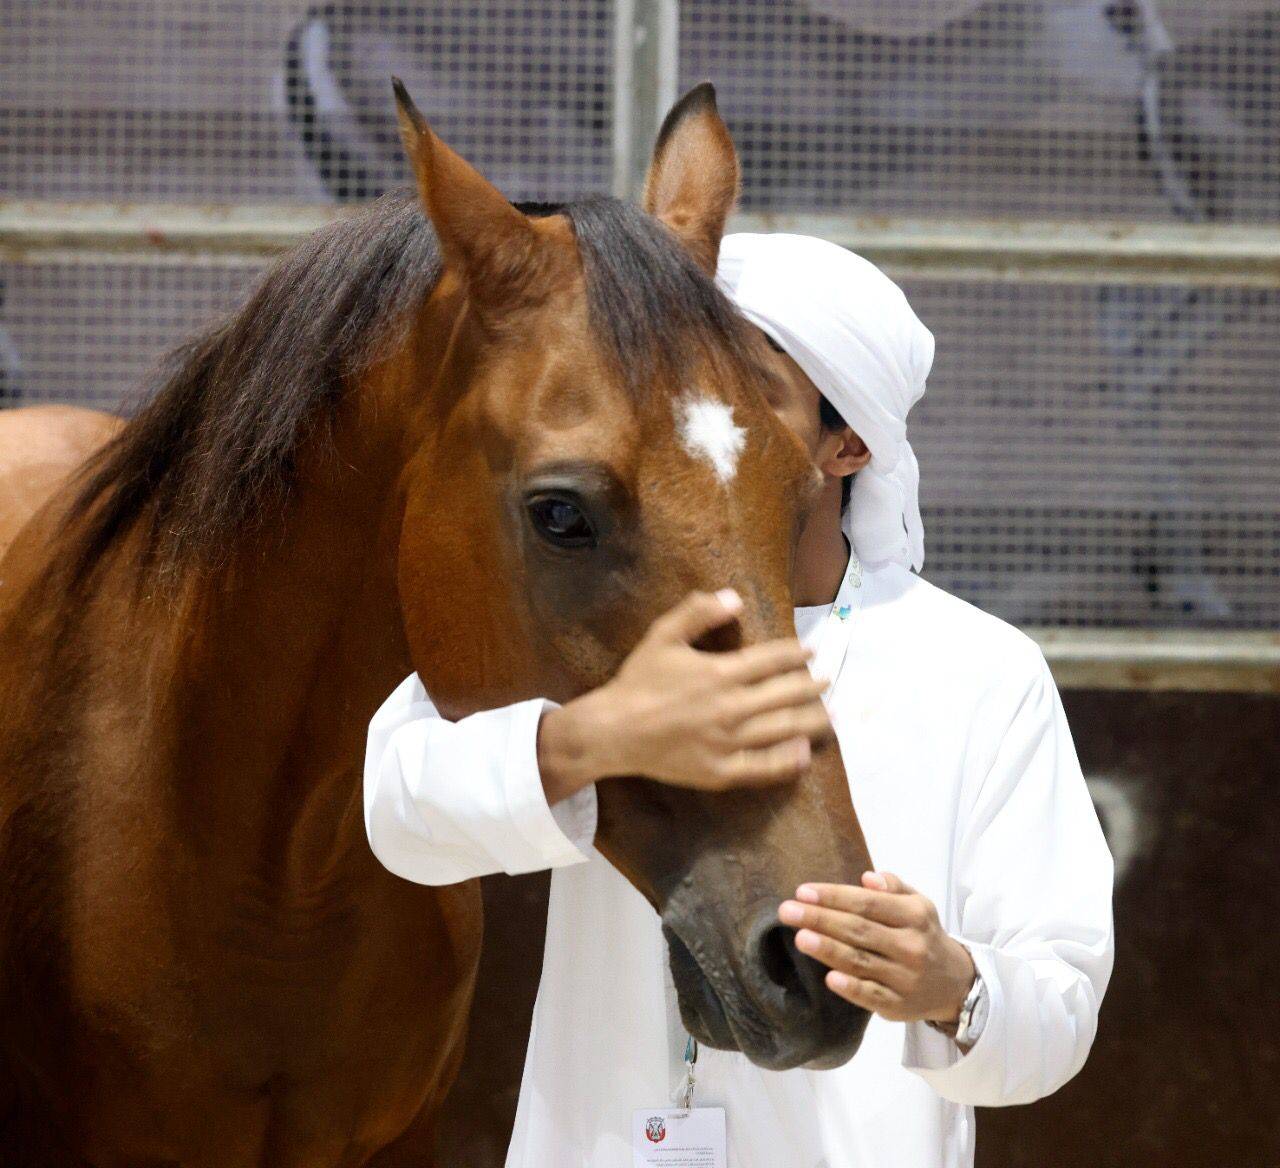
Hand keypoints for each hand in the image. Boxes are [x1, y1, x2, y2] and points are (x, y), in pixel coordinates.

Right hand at [539, 589, 832, 801]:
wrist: (613, 731)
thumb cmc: (638, 681)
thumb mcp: (662, 636)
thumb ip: (697, 613)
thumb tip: (734, 596)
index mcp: (720, 672)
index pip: (771, 660)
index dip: (796, 653)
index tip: (811, 650)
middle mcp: (731, 707)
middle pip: (785, 694)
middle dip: (811, 685)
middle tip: (827, 679)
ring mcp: (728, 742)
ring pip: (782, 729)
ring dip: (812, 720)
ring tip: (830, 714)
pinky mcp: (721, 770)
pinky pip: (763, 767)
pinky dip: (788, 760)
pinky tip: (804, 753)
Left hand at [778, 871, 975, 1025]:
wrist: (955, 984)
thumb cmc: (923, 936)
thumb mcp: (918, 904)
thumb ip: (893, 886)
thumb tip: (867, 878)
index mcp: (914, 916)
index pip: (868, 903)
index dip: (834, 896)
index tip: (802, 891)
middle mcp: (911, 946)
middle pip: (859, 930)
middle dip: (820, 919)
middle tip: (787, 911)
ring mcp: (905, 978)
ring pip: (861, 962)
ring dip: (828, 950)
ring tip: (800, 938)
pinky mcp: (898, 1006)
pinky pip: (871, 996)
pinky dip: (851, 988)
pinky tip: (829, 978)